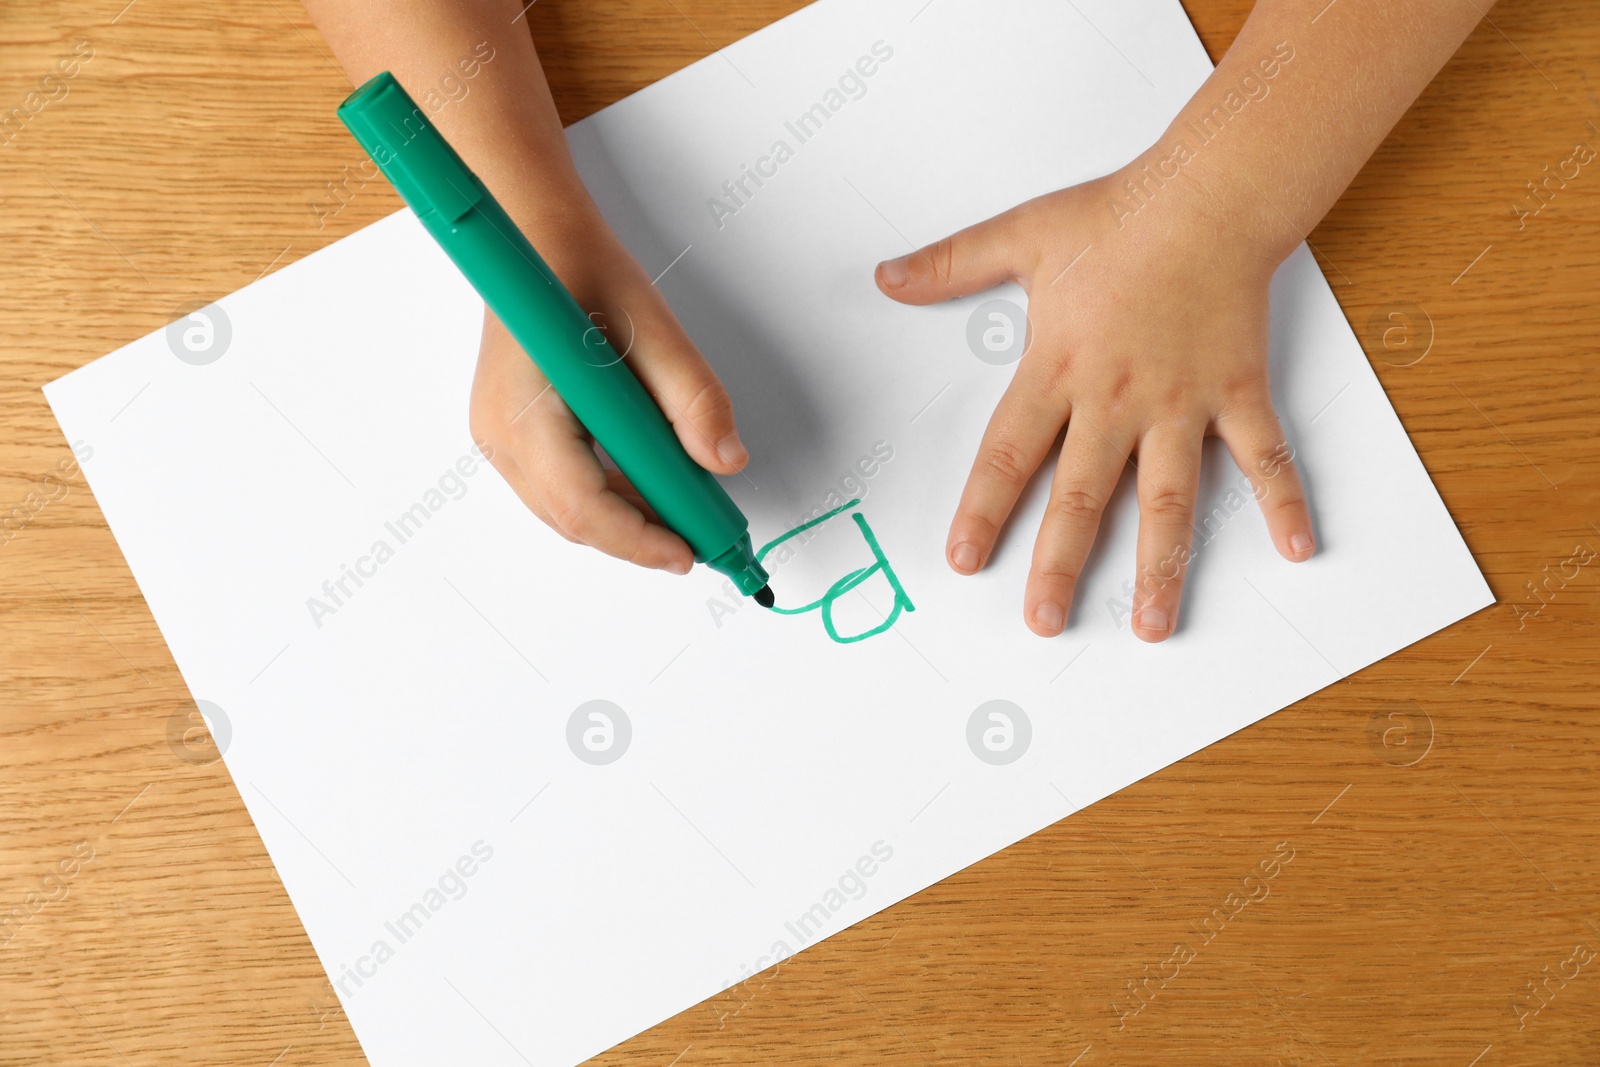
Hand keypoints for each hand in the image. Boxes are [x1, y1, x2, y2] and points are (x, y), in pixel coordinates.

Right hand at [469, 207, 748, 573]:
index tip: (690, 553)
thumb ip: (692, 397)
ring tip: (687, 515)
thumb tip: (724, 460)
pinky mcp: (514, 438)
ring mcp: (501, 440)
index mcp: (524, 409)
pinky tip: (652, 488)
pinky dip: (610, 499)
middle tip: (704, 539)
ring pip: (568, 511)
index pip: (580, 505)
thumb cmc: (582, 270)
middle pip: (574, 519)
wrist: (539, 239)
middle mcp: (500, 435)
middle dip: (640, 538)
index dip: (638, 539)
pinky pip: (563, 489)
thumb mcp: (652, 326)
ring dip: (628, 521)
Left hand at [875, 161, 1315, 641]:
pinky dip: (1284, 501)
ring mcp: (1181, 403)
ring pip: (1168, 500)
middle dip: (1059, 565)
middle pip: (1081, 497)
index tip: (965, 561)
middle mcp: (1116, 399)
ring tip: (1149, 625)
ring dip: (1160, 567)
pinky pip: (1264, 456)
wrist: (1208, 194)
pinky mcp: (1236, 392)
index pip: (1008, 455)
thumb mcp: (1021, 235)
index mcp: (1058, 368)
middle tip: (1043, 621)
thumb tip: (887, 277)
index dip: (984, 511)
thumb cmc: (1118, 217)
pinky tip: (1296, 549)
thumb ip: (950, 264)